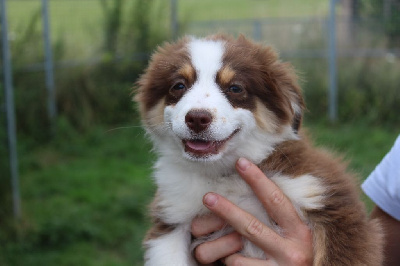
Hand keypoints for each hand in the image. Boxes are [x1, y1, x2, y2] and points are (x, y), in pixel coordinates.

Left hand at [191, 158, 312, 264]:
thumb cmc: (291, 255)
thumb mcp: (292, 235)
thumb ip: (278, 217)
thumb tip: (246, 187)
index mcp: (300, 231)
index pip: (276, 201)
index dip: (258, 180)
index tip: (240, 162)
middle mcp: (293, 251)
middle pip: (251, 227)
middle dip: (226, 210)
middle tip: (207, 197)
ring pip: (237, 253)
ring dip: (224, 247)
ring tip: (223, 246)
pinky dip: (229, 262)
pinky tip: (232, 260)